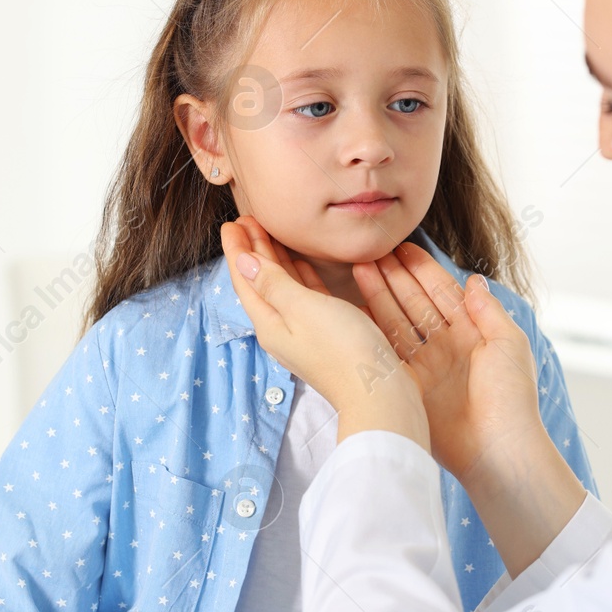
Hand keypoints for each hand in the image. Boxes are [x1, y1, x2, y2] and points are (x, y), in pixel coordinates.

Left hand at [221, 218, 429, 451]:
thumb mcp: (304, 308)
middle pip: (261, 283)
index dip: (238, 250)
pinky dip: (299, 276)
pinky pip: (304, 296)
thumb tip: (243, 262)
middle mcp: (282, 329)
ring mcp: (304, 332)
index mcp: (270, 323)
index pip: (245, 280)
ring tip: (269, 234)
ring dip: (274, 260)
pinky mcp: (326, 334)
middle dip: (253, 251)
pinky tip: (302, 265)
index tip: (232, 223)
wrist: (379, 391)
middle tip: (247, 220)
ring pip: (282, 288)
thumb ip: (274, 283)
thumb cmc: (344, 349)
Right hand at [354, 243, 550, 491]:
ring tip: (358, 269)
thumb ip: (488, 310)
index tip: (400, 247)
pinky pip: (386, 353)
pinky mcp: (408, 387)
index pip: (442, 292)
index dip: (421, 269)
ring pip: (397, 322)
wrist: (498, 451)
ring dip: (379, 296)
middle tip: (370, 252)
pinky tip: (355, 308)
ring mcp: (425, 366)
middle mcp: (446, 346)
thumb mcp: (509, 345)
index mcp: (473, 333)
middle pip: (414, 303)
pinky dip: (371, 331)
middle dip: (394, 277)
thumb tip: (472, 280)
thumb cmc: (512, 398)